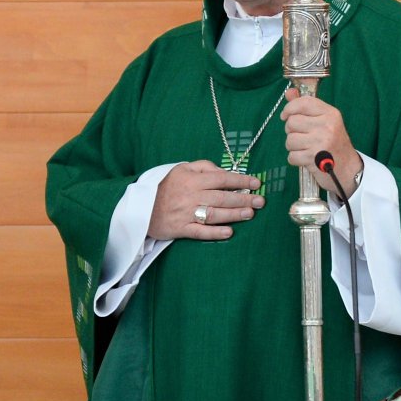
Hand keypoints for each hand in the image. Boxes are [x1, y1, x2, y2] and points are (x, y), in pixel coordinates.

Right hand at [150, 160, 264, 240]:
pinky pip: (200, 232)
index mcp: (192, 180)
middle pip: (221, 197)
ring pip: (214, 214)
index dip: (240, 181)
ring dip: (234, 214)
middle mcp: (191, 196)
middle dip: (243, 199)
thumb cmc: (165, 185)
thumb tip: (224, 171)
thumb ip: (203, 167)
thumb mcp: (181, 169)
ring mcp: (186, 214)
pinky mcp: (180, 229)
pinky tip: (229, 232)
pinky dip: (215, 233)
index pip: (221, 179)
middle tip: (260, 201)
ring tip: (250, 214)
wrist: (140, 206)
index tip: (255, 183)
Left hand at [282, 90, 362, 193]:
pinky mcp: (314, 158)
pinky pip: (291, 156)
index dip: (289, 108)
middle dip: (292, 131)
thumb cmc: (333, 143)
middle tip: (303, 136)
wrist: (348, 168)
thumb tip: (289, 92)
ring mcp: (321, 142)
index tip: (285, 115)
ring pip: (289, 140)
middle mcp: (327, 126)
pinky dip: (295, 159)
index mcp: (330, 114)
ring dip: (293, 147)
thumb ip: (305, 106)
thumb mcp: (325, 121)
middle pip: (292, 122)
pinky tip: (306, 158)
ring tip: (306, 148)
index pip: (303, 103)